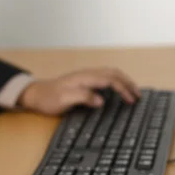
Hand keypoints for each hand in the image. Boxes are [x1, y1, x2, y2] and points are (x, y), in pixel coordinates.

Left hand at [17, 68, 141, 114]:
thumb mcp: (64, 100)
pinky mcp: (85, 81)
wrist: (36, 94)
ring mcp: (86, 76)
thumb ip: (83, 97)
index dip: (123, 89)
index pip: (111, 79)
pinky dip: (116, 81)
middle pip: (114, 73)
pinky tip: (118, 89)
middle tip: (139, 95)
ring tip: (133, 92)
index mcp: (85, 78)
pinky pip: (105, 77)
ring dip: (124, 81)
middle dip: (128, 83)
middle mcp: (87, 74)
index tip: (131, 100)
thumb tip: (101, 100)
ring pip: (111, 74)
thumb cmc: (49, 98)